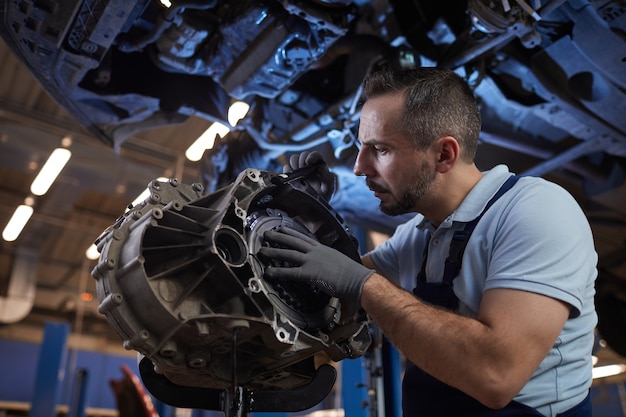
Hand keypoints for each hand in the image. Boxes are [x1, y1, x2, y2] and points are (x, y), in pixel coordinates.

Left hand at [258, 227, 374, 311]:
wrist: (357, 279)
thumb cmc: (352, 275)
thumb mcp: (339, 263)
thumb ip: (330, 264)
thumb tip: (328, 269)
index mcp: (323, 249)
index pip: (304, 238)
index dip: (292, 232)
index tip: (282, 228)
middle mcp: (316, 252)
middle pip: (293, 241)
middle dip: (278, 236)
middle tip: (267, 234)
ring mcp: (312, 261)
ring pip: (289, 253)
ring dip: (273, 251)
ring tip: (261, 250)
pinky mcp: (310, 273)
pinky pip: (290, 272)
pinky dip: (278, 271)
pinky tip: (269, 271)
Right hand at [284, 151, 336, 200]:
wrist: (313, 204)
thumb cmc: (323, 195)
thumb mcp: (329, 189)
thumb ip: (329, 179)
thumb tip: (321, 168)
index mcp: (320, 165)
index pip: (315, 155)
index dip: (312, 156)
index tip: (308, 162)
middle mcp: (309, 164)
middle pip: (303, 155)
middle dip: (302, 162)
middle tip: (302, 172)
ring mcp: (300, 168)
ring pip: (294, 158)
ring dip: (295, 166)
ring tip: (298, 176)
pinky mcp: (291, 174)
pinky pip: (286, 167)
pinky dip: (288, 171)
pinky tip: (292, 179)